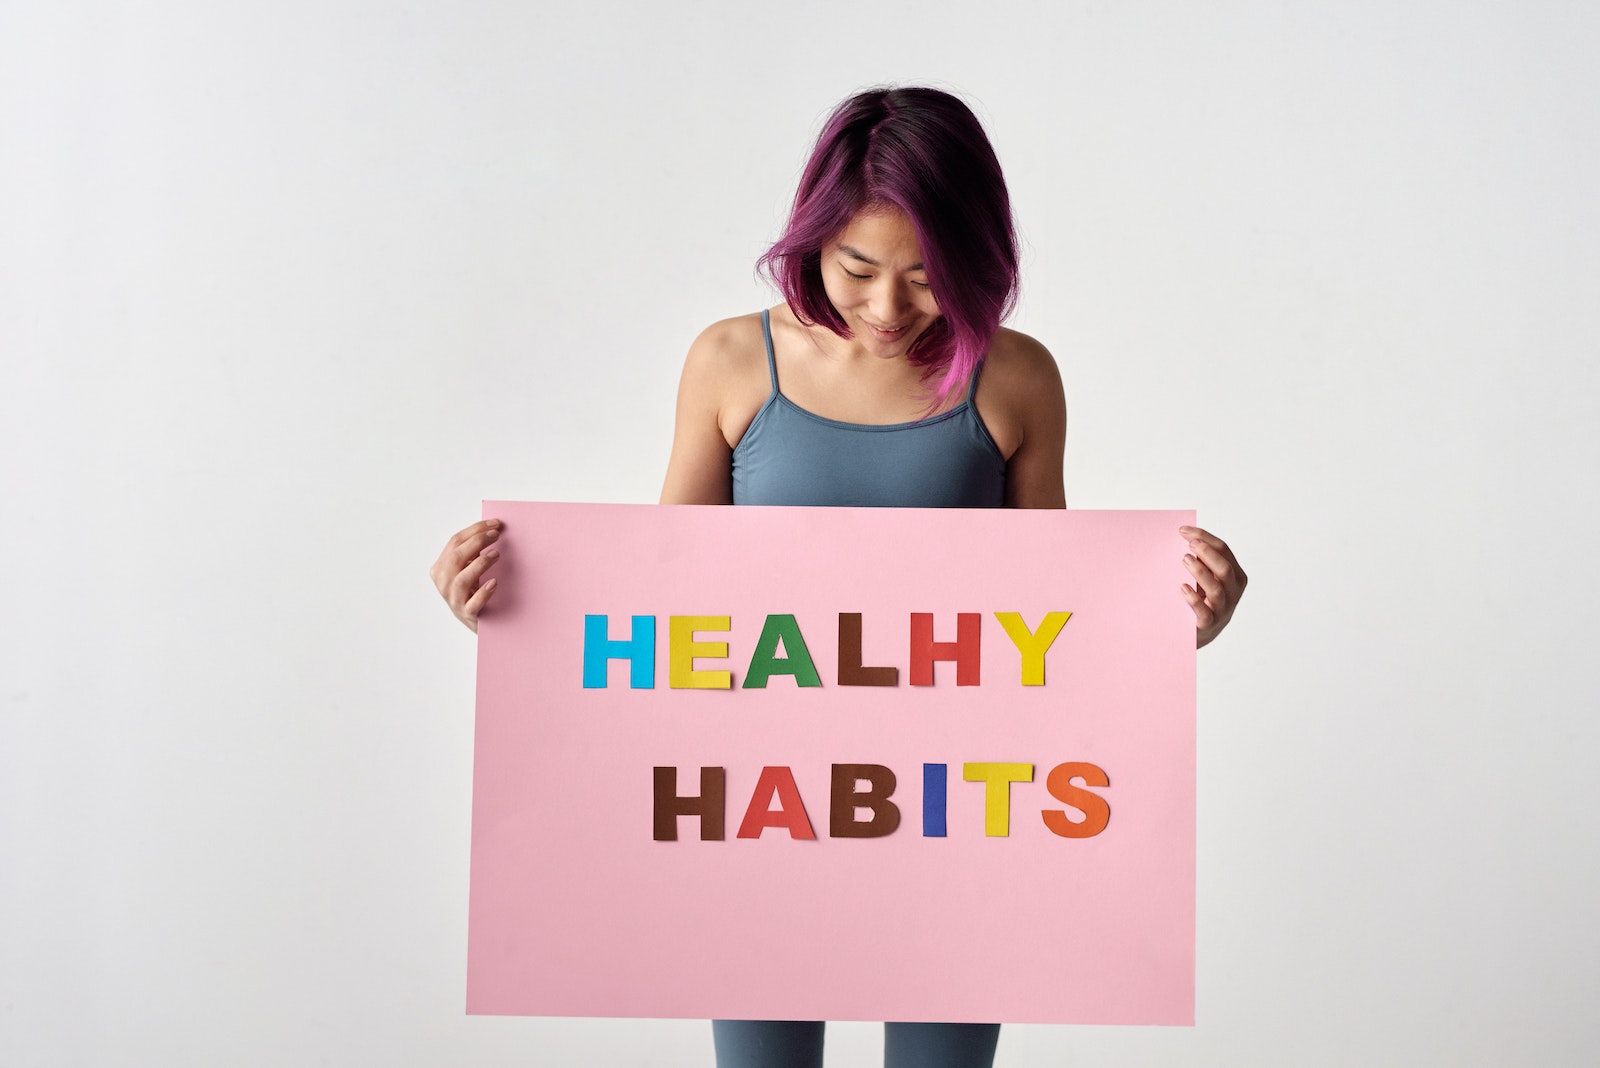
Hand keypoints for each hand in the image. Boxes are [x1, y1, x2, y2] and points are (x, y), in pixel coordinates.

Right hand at [429, 518, 501, 633]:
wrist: (477, 621)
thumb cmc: (472, 591)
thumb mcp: (467, 570)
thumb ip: (471, 553)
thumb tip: (489, 530)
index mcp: (440, 568)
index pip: (454, 542)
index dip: (474, 530)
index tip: (494, 524)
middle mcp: (443, 583)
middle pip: (456, 558)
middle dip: (477, 542)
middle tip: (496, 535)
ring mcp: (453, 600)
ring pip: (461, 579)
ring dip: (480, 564)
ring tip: (496, 555)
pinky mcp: (466, 614)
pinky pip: (473, 603)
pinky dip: (484, 592)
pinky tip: (494, 583)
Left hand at [1179, 525, 1246, 648]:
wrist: (1197, 634)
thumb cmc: (1201, 600)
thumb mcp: (1206, 579)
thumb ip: (1202, 561)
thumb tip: (1186, 537)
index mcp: (1235, 576)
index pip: (1224, 551)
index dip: (1205, 538)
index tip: (1184, 530)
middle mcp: (1232, 593)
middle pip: (1225, 569)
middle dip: (1207, 553)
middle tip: (1189, 544)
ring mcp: (1222, 610)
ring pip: (1217, 589)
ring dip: (1201, 572)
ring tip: (1185, 560)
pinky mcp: (1209, 625)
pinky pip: (1204, 613)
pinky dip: (1194, 599)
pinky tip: (1182, 588)